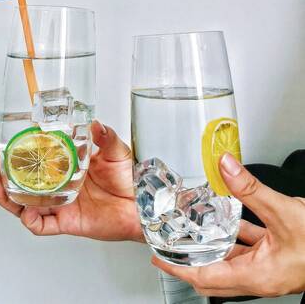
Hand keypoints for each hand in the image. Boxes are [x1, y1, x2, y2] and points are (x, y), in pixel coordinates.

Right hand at [0, 121, 142, 241]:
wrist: (141, 205)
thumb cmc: (128, 179)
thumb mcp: (116, 152)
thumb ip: (105, 136)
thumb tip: (94, 122)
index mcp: (67, 168)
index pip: (38, 160)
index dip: (21, 152)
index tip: (9, 141)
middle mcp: (60, 186)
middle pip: (24, 182)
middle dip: (5, 172)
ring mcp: (61, 204)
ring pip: (25, 204)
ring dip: (8, 195)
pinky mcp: (67, 222)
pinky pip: (42, 226)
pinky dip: (30, 220)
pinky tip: (24, 210)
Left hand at [153, 153, 304, 297]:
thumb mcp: (284, 212)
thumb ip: (250, 188)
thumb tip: (225, 166)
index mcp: (259, 276)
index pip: (206, 278)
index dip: (179, 267)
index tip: (160, 257)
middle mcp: (261, 276)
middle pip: (212, 273)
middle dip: (188, 260)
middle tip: (168, 246)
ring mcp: (268, 266)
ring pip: (229, 258)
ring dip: (209, 244)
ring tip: (191, 229)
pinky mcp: (275, 254)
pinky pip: (247, 245)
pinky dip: (233, 233)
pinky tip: (227, 217)